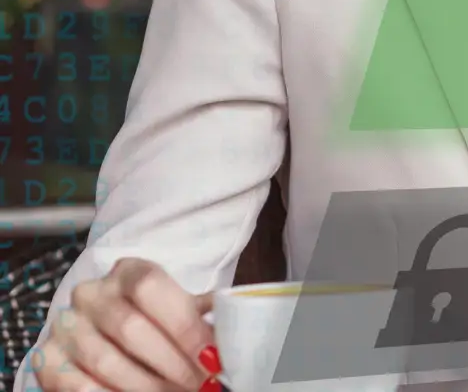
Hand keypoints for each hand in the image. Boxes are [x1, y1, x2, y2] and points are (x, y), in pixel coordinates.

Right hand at [31, 258, 218, 391]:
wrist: (107, 330)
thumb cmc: (156, 320)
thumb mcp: (180, 310)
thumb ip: (202, 316)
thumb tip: (236, 334)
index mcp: (128, 272)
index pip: (151, 287)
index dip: (184, 326)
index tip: (212, 358)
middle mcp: (90, 293)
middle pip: (130, 328)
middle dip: (172, 364)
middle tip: (201, 385)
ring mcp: (65, 326)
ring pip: (106, 361)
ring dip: (147, 386)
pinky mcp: (47, 358)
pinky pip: (77, 384)